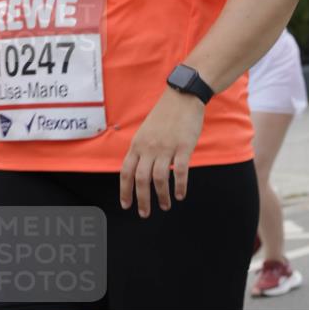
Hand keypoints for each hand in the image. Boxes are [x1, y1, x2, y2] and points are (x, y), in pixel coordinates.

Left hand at [119, 88, 204, 216]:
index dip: (125, 191)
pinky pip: (179, 172)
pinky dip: (180, 186)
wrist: (183, 96)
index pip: (126, 172)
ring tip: (166, 205)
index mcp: (138, 144)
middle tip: (145, 213)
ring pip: (159, 179)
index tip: (126, 204)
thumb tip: (138, 169)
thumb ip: (142, 149)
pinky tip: (181, 194)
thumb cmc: (166, 114)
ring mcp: (166, 148)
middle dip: (142, 200)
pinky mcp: (183, 147)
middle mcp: (149, 147)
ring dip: (161, 196)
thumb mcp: (146, 130)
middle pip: (141, 179)